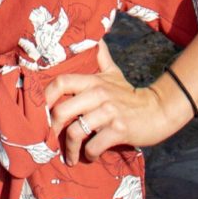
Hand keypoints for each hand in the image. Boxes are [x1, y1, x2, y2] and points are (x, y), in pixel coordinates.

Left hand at [44, 41, 181, 162]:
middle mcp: (98, 94)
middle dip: (52, 130)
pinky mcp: (118, 130)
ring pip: (75, 132)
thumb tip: (97, 41)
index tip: (39, 113)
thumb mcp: (115, 74)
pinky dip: (89, 155)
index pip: (61, 82)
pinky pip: (93, 146)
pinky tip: (90, 156)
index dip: (45, 97)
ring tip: (70, 157)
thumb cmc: (131, 95)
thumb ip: (102, 59)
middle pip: (62, 111)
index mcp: (93, 81)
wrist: (158, 111)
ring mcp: (108, 112)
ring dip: (69, 149)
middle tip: (50, 142)